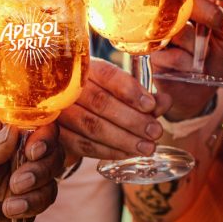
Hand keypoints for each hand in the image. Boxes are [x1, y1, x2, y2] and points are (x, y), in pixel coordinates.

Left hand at [0, 117, 64, 221]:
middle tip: (16, 182)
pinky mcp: (20, 209)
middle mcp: (24, 157)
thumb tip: (13, 133)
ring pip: (49, 190)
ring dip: (32, 200)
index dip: (46, 139)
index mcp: (11, 134)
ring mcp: (25, 184)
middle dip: (41, 172)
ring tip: (7, 206)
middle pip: (55, 159)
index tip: (33, 151)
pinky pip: (30, 216)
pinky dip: (7, 217)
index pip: (43, 129)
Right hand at [57, 58, 171, 160]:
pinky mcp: (57, 134)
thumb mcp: (123, 92)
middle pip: (101, 102)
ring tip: (147, 147)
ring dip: (124, 140)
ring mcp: (58, 110)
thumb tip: (165, 102)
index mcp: (87, 67)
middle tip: (155, 132)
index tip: (150, 106)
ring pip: (92, 126)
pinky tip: (128, 154)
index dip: (130, 90)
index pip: (108, 75)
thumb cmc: (102, 97)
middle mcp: (68, 87)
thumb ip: (144, 97)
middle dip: (132, 120)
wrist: (68, 113)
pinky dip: (109, 151)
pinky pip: (83, 145)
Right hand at [151, 0, 222, 120]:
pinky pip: (171, 52)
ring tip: (203, 55)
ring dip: (197, 44)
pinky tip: (191, 67)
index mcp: (188, 0)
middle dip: (208, 13)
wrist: (198, 90)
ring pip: (177, 27)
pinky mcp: (151, 53)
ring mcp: (157, 30)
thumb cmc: (213, 57)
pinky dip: (187, 61)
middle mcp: (169, 10)